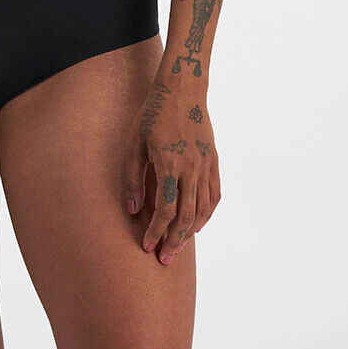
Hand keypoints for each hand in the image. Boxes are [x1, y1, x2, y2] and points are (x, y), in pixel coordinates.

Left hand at [122, 75, 220, 264]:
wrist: (182, 89)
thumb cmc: (152, 114)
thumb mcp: (136, 143)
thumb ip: (134, 177)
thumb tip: (133, 210)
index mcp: (169, 162)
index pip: (165, 209)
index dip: (156, 231)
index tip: (147, 245)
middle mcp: (191, 167)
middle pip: (185, 216)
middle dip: (173, 241)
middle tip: (164, 259)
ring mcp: (205, 164)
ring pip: (202, 210)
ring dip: (190, 232)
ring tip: (178, 246)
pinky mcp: (213, 160)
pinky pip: (214, 195)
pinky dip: (206, 214)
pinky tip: (196, 224)